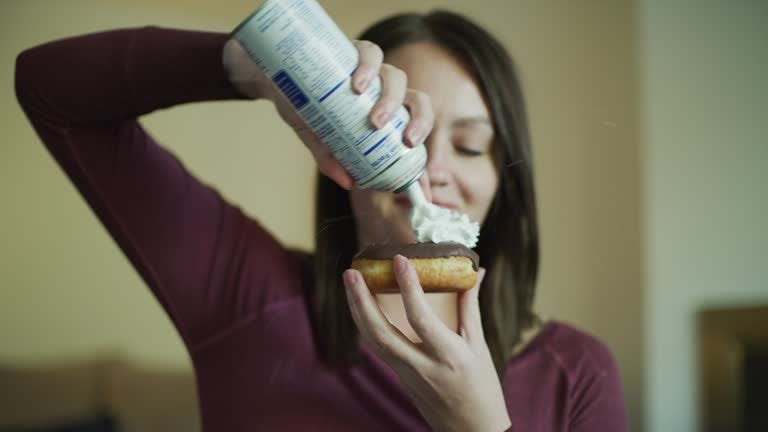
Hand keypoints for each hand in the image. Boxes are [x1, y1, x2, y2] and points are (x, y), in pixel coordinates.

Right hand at [223, 38, 433, 194]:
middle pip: (417, 100)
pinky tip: (359, 83)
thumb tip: (349, 183)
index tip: (424, 169)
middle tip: (405, 141)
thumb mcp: (318, 141)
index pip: (416, 124)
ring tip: (375, 121)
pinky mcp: (353, 50)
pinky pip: (371, 53)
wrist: (276, 82)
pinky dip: (368, 67)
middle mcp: (385, 89)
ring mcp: (371, 69)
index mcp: (388, 112)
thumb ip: (332, 160)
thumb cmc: (306, 112)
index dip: (427, 148)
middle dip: (419, 121)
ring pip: (396, 78)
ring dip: (392, 100)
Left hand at [343, 256, 510, 431]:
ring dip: (357, 310)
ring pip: (372, 341)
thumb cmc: (482, 389)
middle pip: (381, 333)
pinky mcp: (399, 378)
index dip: (408, 287)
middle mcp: (422, 366)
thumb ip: (471, 308)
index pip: (421, 318)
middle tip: (352, 272)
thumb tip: (474, 272)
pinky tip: (361, 305)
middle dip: (362, 301)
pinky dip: (366, 324)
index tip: (400, 259)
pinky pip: (377, 347)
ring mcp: (406, 375)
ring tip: (350, 283)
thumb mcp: (480, 347)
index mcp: (448, 356)